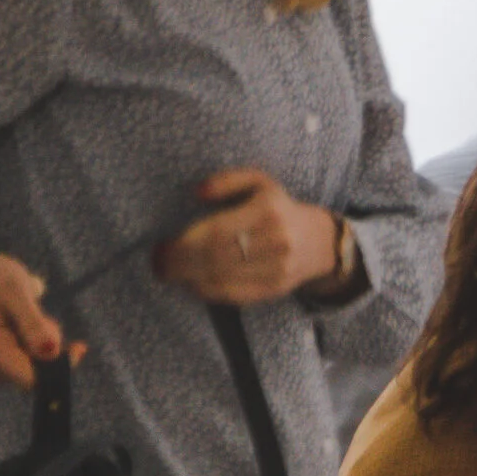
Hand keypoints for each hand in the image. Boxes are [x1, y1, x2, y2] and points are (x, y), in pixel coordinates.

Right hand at [0, 251, 64, 389]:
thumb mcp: (15, 290)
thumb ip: (32, 323)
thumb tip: (51, 352)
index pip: (31, 378)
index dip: (59, 366)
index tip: (78, 347)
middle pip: (37, 372)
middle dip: (49, 347)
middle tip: (42, 318)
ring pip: (36, 367)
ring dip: (43, 344)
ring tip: (27, 318)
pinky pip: (29, 363)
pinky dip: (36, 346)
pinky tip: (24, 326)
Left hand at [155, 169, 342, 304]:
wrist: (318, 241)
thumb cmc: (278, 209)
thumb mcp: (260, 183)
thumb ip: (227, 180)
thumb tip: (197, 192)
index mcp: (268, 211)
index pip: (216, 233)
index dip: (183, 244)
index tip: (161, 246)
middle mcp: (276, 241)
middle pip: (215, 258)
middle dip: (179, 264)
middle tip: (159, 263)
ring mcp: (278, 268)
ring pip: (222, 280)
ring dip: (188, 279)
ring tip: (170, 273)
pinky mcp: (275, 288)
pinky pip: (233, 295)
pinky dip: (206, 292)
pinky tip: (192, 283)